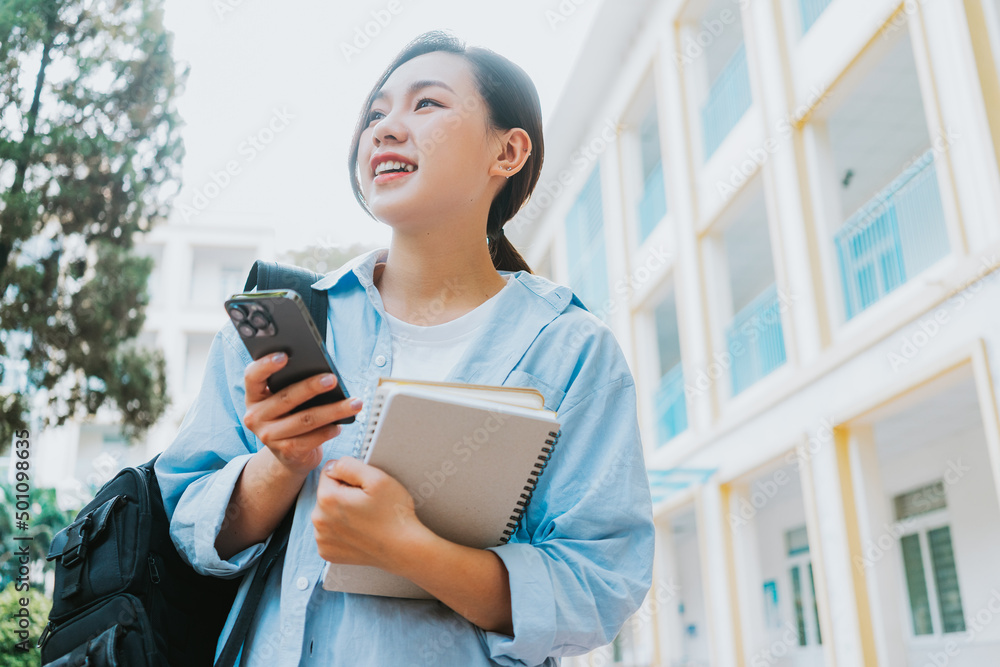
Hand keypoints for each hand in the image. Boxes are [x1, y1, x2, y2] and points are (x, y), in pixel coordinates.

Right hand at [242, 352, 362, 475]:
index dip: (265, 365)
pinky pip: (311, 439)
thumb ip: (293, 384)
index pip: (252, 376)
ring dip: (333, 410)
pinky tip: (341, 425)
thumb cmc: (292, 417)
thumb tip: (324, 374)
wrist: (290, 455)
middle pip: (286, 397)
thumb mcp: (285, 400)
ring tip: (354, 403)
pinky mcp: (286, 452)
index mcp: (254, 397)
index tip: (284, 356)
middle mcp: (256, 416)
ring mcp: (269, 436)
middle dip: (311, 387)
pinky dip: (329, 430)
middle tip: (332, 379)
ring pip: (305, 419)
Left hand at [312, 457, 430, 570]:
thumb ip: (348, 465)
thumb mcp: (377, 478)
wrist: (404, 549)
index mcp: (327, 498)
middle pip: (326, 494)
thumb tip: (331, 466)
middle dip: (343, 495)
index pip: (329, 473)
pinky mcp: (327, 553)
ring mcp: (321, 539)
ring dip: (341, 513)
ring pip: (327, 513)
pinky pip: (328, 533)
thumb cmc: (393, 513)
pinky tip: (358, 533)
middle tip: (366, 505)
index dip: (349, 477)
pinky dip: (340, 531)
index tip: (364, 490)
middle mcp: (318, 520)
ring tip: (364, 520)